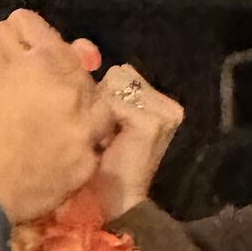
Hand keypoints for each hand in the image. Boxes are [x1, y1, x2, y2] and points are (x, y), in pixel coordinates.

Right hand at [0, 10, 107, 222]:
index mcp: (42, 64)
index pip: (56, 45)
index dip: (45, 52)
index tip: (39, 59)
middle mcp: (70, 91)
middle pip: (82, 77)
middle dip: (68, 84)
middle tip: (52, 97)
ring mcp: (84, 128)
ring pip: (99, 111)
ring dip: (85, 114)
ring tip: (67, 126)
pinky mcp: (87, 163)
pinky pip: (93, 149)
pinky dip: (81, 149)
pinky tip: (63, 155)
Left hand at [90, 65, 183, 220]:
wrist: (112, 202)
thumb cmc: (100, 165)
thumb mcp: (99, 118)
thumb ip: (99, 87)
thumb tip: (82, 48)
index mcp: (158, 102)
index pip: (122, 73)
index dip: (102, 92)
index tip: (100, 122)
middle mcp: (168, 104)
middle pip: (119, 74)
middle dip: (101, 98)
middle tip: (101, 132)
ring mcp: (164, 112)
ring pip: (116, 82)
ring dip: (101, 106)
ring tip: (103, 136)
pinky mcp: (153, 121)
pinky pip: (114, 99)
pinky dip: (103, 117)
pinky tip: (107, 141)